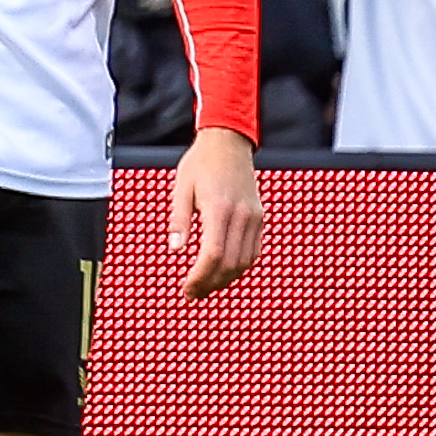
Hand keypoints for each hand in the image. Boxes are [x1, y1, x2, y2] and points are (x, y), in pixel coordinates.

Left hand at [166, 128, 261, 299]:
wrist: (228, 142)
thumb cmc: (202, 162)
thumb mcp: (181, 188)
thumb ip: (179, 220)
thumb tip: (175, 249)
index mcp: (220, 208)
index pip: (214, 254)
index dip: (200, 277)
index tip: (187, 288)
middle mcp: (241, 215)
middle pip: (231, 263)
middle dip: (211, 284)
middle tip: (192, 293)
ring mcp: (254, 217)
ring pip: (245, 261)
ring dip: (226, 278)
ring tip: (206, 285)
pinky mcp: (259, 217)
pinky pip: (254, 251)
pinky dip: (240, 266)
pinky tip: (223, 270)